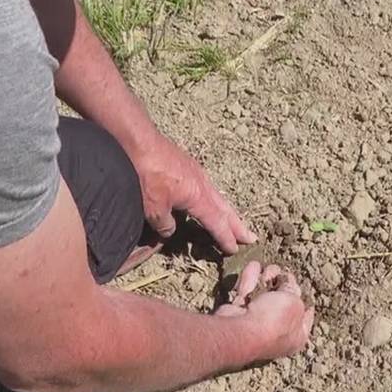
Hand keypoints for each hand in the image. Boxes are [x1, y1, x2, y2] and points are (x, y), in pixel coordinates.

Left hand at [131, 136, 256, 253]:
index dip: (226, 238)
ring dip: (228, 212)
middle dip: (238, 226)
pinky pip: (207, 187)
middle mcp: (203, 185)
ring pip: (218, 197)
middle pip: (225, 209)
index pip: (217, 222)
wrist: (140, 141)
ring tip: (234, 222)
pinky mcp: (188, 165)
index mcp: (199, 197)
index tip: (235, 250)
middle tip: (251, 238)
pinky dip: (214, 200)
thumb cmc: (148, 174)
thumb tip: (170, 231)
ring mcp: (197, 173)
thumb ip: (165, 224)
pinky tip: (209, 201)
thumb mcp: (153, 207)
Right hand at [216, 262, 313, 359]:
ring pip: (263, 296)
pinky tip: (253, 267)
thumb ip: (293, 290)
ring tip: (269, 269)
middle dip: (282, 285)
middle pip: (282, 303)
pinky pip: (247, 295)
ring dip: (266, 280)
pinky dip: (250, 281)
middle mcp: (277, 333)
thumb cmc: (273, 321)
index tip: (304, 284)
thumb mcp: (294, 302)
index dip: (305, 299)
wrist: (239, 332)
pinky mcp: (239, 316)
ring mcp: (257, 325)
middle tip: (282, 273)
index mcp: (296, 336)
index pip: (305, 316)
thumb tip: (287, 281)